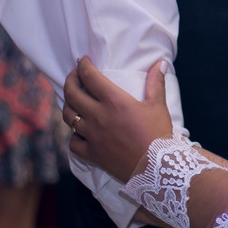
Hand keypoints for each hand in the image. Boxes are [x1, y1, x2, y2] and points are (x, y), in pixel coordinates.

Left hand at [64, 57, 173, 181]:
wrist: (156, 167)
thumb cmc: (158, 134)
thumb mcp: (158, 105)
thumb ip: (156, 82)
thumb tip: (160, 63)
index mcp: (114, 101)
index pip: (90, 77)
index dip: (83, 66)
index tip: (83, 61)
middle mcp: (98, 116)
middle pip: (72, 94)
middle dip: (70, 81)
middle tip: (73, 76)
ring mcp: (92, 135)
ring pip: (69, 116)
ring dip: (68, 105)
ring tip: (73, 100)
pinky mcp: (91, 153)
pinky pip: (73, 142)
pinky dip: (74, 134)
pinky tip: (79, 131)